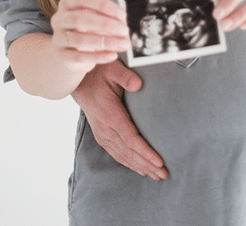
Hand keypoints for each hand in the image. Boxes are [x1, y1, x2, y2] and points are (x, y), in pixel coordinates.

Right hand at [50, 0, 129, 75]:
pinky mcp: (61, 56)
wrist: (70, 51)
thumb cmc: (86, 29)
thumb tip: (122, 25)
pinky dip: (99, 57)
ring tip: (122, 44)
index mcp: (67, 4)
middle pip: (79, 18)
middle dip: (105, 24)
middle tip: (124, 30)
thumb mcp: (95, 19)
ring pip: (80, 39)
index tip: (122, 14)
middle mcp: (59, 19)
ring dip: (105, 42)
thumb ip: (107, 19)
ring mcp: (58, 38)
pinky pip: (79, 57)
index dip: (104, 5)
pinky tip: (113, 55)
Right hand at [72, 61, 167, 180]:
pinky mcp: (102, 136)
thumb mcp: (112, 69)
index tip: (159, 161)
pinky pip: (116, 154)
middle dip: (147, 165)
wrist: (80, 81)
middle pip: (129, 152)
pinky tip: (140, 169)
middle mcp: (105, 128)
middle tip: (164, 174)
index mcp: (109, 114)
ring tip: (157, 175)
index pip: (130, 139)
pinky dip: (129, 163)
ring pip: (123, 156)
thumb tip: (139, 85)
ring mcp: (102, 134)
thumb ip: (125, 77)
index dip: (145, 152)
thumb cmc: (99, 73)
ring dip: (140, 167)